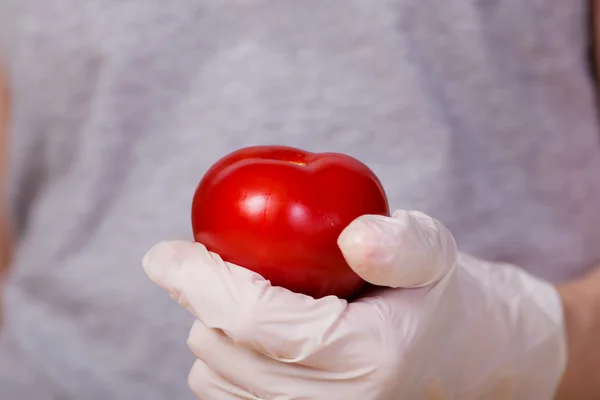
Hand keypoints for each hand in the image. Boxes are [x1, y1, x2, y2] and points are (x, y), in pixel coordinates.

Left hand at [143, 210, 565, 398]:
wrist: (458, 358)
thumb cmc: (437, 296)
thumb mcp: (433, 253)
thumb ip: (401, 243)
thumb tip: (353, 236)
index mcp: (362, 359)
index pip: (252, 320)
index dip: (197, 281)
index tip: (161, 254)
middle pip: (220, 351)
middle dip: (205, 301)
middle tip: (225, 264)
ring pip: (213, 379)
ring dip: (212, 330)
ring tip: (251, 299)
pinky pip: (226, 399)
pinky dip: (223, 360)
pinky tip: (253, 336)